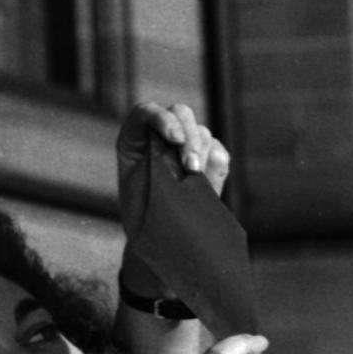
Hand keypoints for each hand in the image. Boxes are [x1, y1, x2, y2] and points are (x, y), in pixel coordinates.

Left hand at [116, 99, 232, 298]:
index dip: (160, 118)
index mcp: (134, 142)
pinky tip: (206, 183)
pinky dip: (215, 164)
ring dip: (200, 150)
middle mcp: (160, 138)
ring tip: (193, 176)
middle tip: (189, 165)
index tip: (173, 139)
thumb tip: (182, 162)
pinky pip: (218, 151)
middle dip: (188, 135)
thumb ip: (156, 173)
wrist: (162, 241)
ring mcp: (185, 147)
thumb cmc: (143, 220)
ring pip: (200, 131)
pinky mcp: (208, 160)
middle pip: (180, 113)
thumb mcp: (139, 198)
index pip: (145, 113)